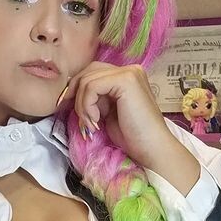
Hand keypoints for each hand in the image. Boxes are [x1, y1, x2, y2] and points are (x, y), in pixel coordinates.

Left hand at [58, 62, 199, 194]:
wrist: (152, 149)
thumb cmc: (132, 137)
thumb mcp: (108, 113)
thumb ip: (96, 100)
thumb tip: (71, 94)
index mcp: (127, 77)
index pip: (94, 73)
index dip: (77, 90)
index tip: (68, 108)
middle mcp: (130, 70)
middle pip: (89, 71)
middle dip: (75, 94)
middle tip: (78, 119)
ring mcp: (129, 73)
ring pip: (87, 80)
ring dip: (82, 106)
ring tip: (91, 125)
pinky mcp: (126, 80)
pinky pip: (91, 87)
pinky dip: (87, 106)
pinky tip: (97, 122)